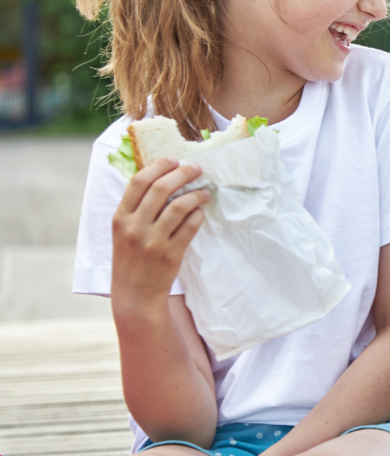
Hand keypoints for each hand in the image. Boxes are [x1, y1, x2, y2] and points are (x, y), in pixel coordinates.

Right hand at [111, 158, 209, 313]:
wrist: (134, 296)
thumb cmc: (131, 260)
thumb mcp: (123, 232)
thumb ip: (137, 209)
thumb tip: (162, 180)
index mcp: (120, 218)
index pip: (138, 181)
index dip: (159, 166)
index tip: (174, 160)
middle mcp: (134, 227)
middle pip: (161, 188)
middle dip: (182, 173)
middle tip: (196, 168)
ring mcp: (152, 241)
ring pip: (178, 206)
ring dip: (195, 194)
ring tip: (204, 191)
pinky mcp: (170, 254)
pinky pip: (190, 227)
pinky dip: (198, 215)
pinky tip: (201, 212)